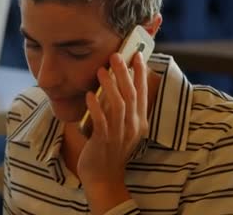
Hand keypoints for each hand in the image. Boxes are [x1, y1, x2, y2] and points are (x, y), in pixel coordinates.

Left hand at [76, 52, 148, 213]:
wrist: (104, 177)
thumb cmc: (110, 148)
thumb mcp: (122, 126)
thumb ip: (122, 107)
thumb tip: (116, 83)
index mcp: (139, 121)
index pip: (143, 93)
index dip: (140, 73)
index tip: (137, 55)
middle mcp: (133, 126)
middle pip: (131, 94)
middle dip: (124, 73)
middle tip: (116, 55)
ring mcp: (119, 134)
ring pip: (118, 105)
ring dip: (109, 86)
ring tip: (100, 70)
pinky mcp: (104, 141)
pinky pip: (101, 121)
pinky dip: (96, 107)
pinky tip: (89, 95)